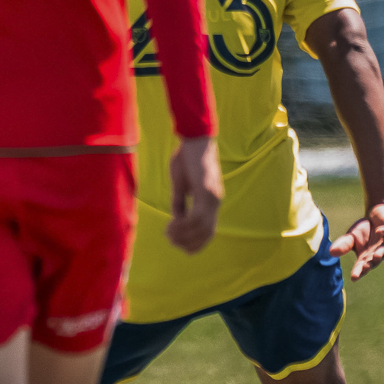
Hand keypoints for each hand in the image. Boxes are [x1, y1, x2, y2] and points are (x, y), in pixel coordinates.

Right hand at [165, 136, 222, 253]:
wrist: (195, 138)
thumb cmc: (186, 157)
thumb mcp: (180, 183)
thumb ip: (180, 201)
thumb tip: (177, 219)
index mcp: (211, 200)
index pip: (208, 230)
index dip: (196, 241)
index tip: (179, 245)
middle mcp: (215, 201)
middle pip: (207, 233)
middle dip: (189, 242)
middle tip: (171, 242)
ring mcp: (213, 197)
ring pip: (201, 227)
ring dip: (183, 234)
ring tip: (167, 234)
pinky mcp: (206, 191)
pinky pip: (197, 216)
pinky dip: (184, 224)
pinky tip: (171, 224)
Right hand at [330, 200, 383, 279]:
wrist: (377, 214)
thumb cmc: (364, 230)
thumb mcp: (351, 237)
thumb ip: (343, 245)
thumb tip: (331, 252)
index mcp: (367, 256)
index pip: (362, 266)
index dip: (358, 271)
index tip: (354, 278)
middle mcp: (378, 252)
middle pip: (374, 261)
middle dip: (370, 264)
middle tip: (366, 267)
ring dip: (381, 253)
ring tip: (376, 256)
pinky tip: (379, 231)